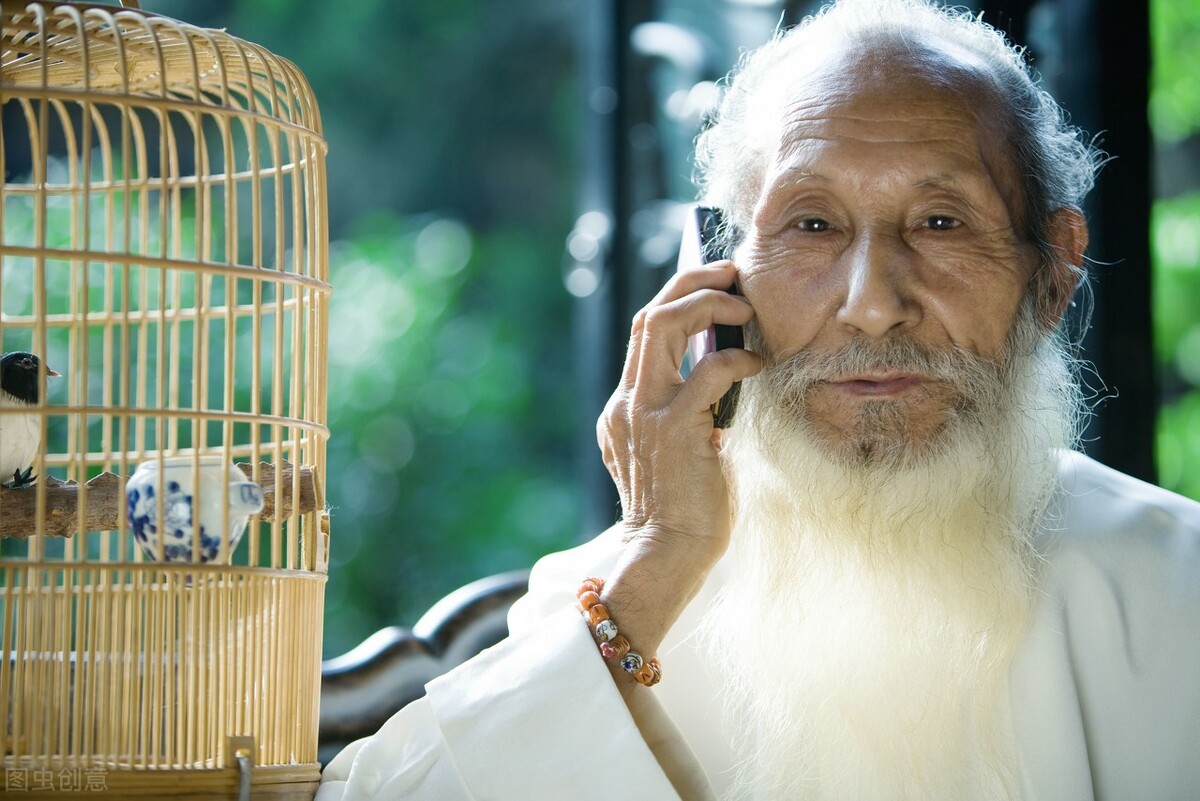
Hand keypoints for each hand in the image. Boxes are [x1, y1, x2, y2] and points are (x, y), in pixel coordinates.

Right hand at [593, 260, 760, 669]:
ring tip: (742, 306)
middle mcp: (628, 402)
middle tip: (730, 271)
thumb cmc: (684, 510)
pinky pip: (706, 371)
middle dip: (689, 281)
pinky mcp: (673, 429)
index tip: (715, 286)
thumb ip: (685, 416)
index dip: (679, 299)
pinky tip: (756, 365)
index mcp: (625, 407)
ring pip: (661, 325)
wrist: (667, 554)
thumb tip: (721, 381)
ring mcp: (644, 413)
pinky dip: (735, 359)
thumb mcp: (676, 453)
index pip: (644, 333)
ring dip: (707, 303)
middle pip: (646, 315)